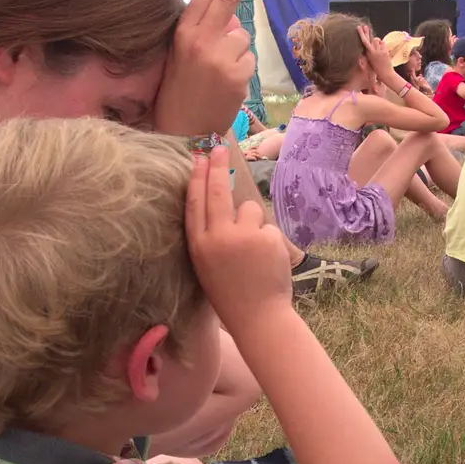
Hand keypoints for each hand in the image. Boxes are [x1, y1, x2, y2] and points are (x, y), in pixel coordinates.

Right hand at [155, 0, 268, 135]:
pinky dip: (242, 71)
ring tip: (216, 75)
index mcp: (183, 31)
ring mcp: (219, 57)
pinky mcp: (236, 75)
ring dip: (236, 52)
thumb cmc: (181, 90)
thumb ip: (208, 31)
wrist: (181, 131)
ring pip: (243, 37)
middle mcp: (200, 39)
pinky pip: (249, 61)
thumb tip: (233, 18)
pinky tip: (225, 86)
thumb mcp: (185, 54)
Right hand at [185, 146, 290, 331]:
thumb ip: (213, 235)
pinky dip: (270, 240)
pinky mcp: (266, 237)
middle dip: (217, 166)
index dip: (196, 179)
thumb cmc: (233, 293)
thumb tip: (226, 202)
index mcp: (199, 246)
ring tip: (254, 253)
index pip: (195, 203)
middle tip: (219, 146)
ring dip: (254, 223)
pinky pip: (268, 226)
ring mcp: (243, 236)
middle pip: (217, 192)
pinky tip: (267, 262)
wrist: (258, 317)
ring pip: (250, 210)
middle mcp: (217, 237)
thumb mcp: (209, 265)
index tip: (197, 159)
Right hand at [358, 25, 392, 73]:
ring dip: (377, 41)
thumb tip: (370, 44)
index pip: (363, 42)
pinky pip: (383, 43)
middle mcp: (372, 52)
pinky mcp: (384, 52)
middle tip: (364, 26)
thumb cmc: (378, 68)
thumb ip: (369, 52)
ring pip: (376, 39)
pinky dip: (382, 45)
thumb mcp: (371, 61)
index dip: (361, 34)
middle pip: (368, 39)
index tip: (359, 27)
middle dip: (365, 32)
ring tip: (378, 47)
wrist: (385, 74)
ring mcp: (378, 51)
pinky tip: (383, 50)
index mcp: (367, 54)